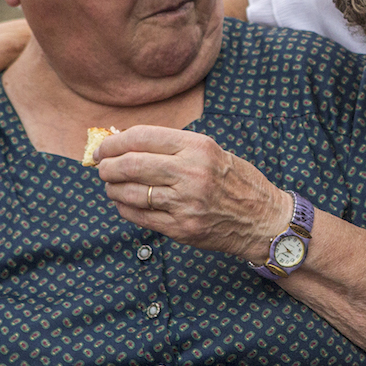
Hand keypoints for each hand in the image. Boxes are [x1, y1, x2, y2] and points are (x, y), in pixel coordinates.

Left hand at [93, 126, 292, 259]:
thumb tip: (126, 140)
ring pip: (129, 192)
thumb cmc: (235, 181)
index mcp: (198, 147)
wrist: (263, 219)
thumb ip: (173, 146)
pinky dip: (124, 207)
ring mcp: (185, 203)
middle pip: (130, 165)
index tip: (104, 147)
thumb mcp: (211, 151)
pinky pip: (139, 216)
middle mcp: (191, 173)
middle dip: (107, 166)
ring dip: (112, 188)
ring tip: (112, 185)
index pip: (142, 137)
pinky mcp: (181, 228)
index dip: (114, 142)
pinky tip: (125, 202)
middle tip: (102, 167)